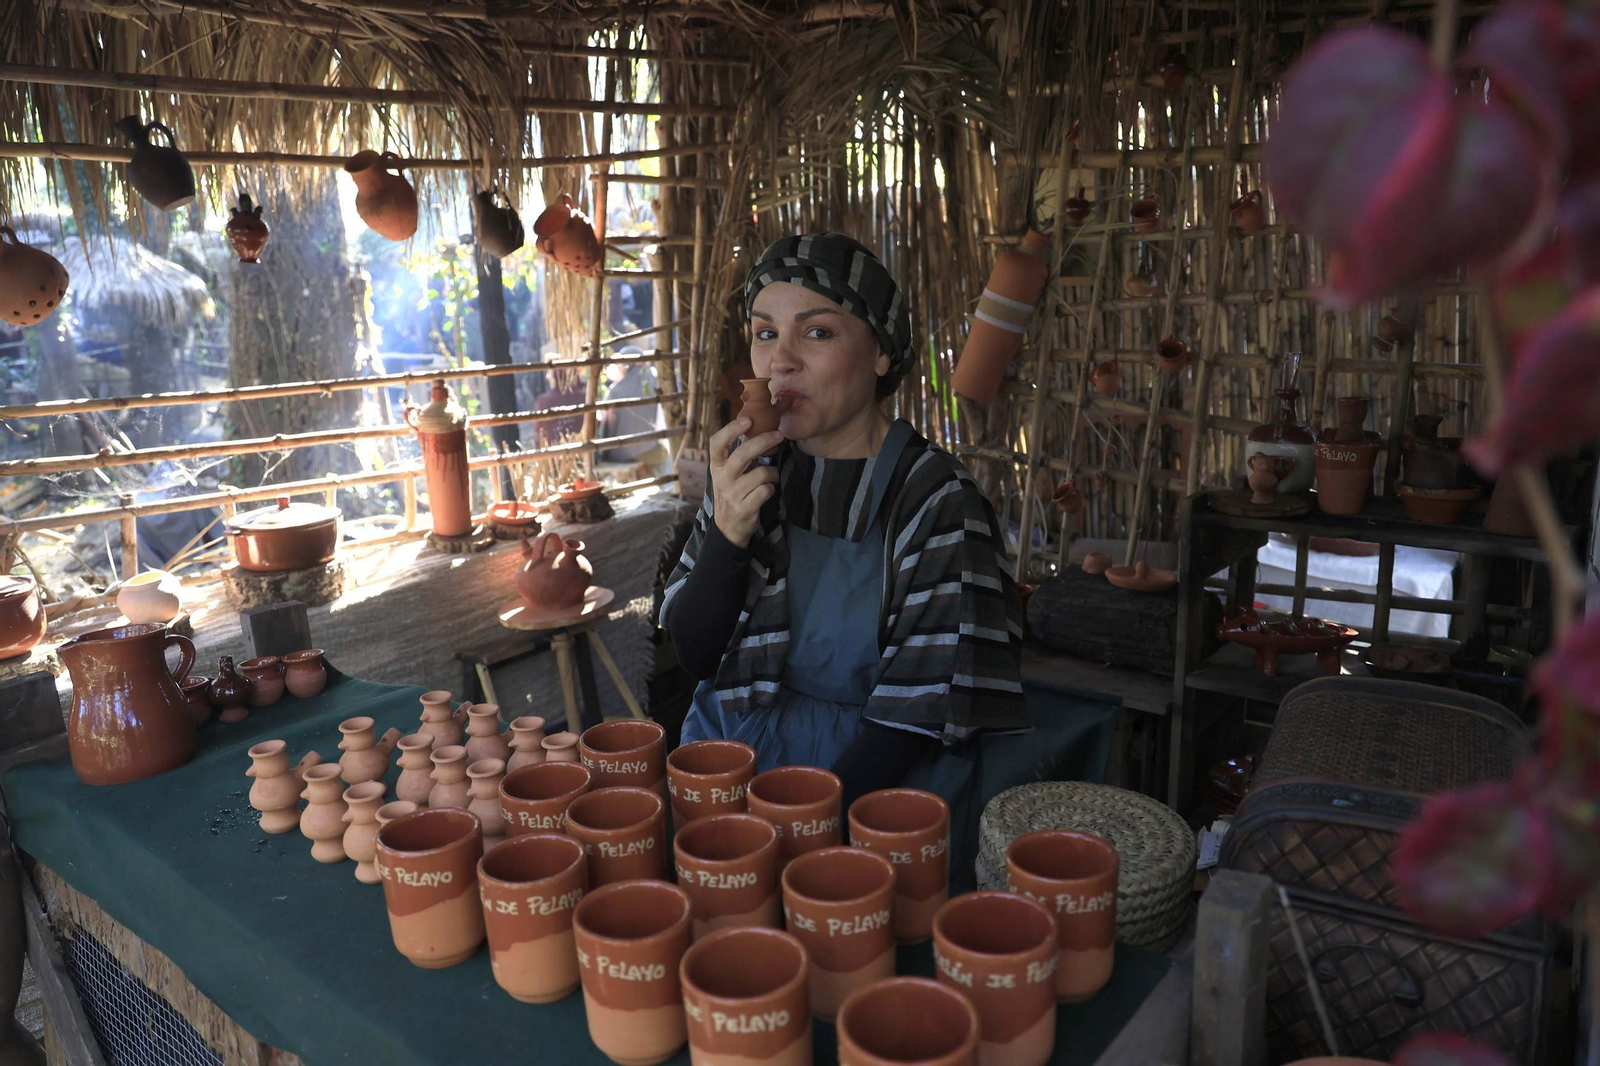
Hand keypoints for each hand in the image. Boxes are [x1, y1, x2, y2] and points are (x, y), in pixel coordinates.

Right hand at [709, 418, 781, 547]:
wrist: (728, 528)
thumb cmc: (732, 493)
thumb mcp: (726, 474)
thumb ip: (736, 456)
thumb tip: (755, 428)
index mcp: (716, 467)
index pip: (717, 443)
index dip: (731, 429)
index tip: (747, 420)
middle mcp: (722, 479)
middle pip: (743, 454)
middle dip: (764, 441)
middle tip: (779, 435)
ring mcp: (732, 494)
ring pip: (761, 473)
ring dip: (772, 473)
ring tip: (770, 477)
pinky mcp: (744, 508)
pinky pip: (766, 490)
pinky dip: (771, 488)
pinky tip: (766, 491)